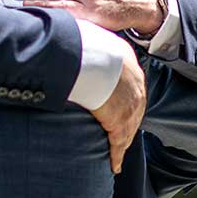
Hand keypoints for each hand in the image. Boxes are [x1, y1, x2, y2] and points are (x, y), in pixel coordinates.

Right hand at [88, 39, 146, 173]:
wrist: (87, 55)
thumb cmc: (77, 41)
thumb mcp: (82, 33)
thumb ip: (78, 37)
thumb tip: (63, 33)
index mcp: (124, 58)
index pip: (127, 80)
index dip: (122, 93)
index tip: (115, 101)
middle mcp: (133, 81)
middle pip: (133, 105)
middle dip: (127, 119)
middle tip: (118, 132)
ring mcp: (129, 102)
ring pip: (128, 126)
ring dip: (122, 141)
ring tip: (116, 153)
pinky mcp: (119, 120)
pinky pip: (119, 142)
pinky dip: (117, 154)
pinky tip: (115, 164)